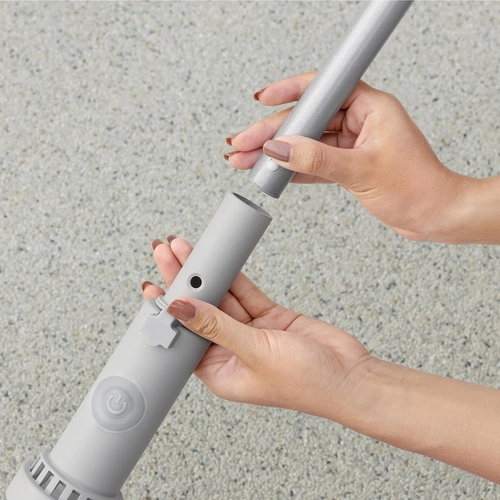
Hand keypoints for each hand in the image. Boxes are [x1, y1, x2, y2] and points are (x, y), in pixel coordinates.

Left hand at [143, 236, 372, 419]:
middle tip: (166, 253)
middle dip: (182, 282)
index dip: (166, 312)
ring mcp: (252, 333)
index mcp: (221, 373)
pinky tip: (217, 261)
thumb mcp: (255, 352)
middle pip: (200, 312)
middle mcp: (232, 352)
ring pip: (222, 298)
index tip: (152, 287)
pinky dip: (232, 277)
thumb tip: (180, 308)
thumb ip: (216, 327)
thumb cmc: (308, 382)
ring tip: (187, 250)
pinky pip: (245, 293)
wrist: (352, 375)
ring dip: (205, 275)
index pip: (184, 339)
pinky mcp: (270, 318)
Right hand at [226, 74, 499, 243]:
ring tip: (245, 160)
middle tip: (241, 143)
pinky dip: (292, 169)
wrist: (433, 216)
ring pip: (305, 143)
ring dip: (276, 153)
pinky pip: (313, 163)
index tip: (262, 99)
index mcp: (370, 107)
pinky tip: (271, 172)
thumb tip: (279, 149)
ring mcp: (351, 144)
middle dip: (271, 133)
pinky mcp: (347, 165)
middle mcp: (359, 121)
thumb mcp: (361, 171)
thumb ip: (316, 160)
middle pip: (306, 120)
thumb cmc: (417, 188)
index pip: (322, 90)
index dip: (289, 92)